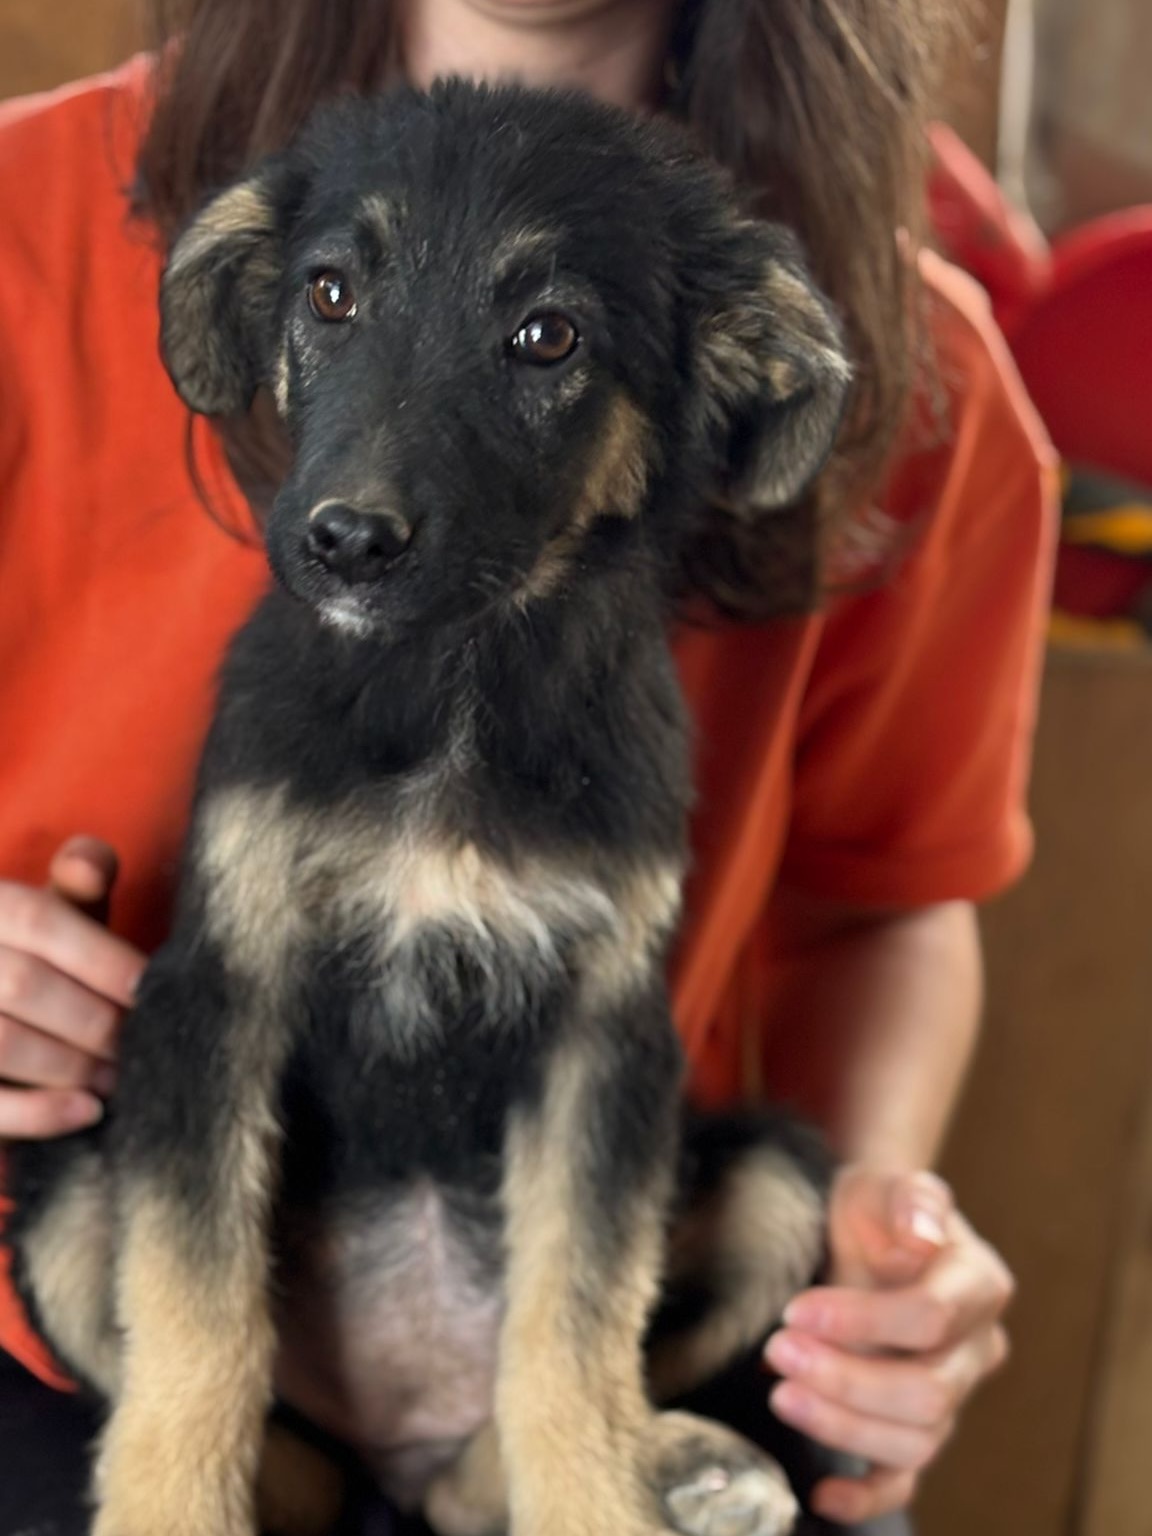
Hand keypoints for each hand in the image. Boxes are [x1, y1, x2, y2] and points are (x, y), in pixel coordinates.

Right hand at [0, 837, 145, 1138]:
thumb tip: (88, 866)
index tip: (154, 988)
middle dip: (96, 1019)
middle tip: (145, 1044)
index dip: (102, 956)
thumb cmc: (32, 954)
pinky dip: (39, 1113)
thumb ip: (80, 882)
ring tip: (123, 1077)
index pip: (40, 920)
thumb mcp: (52, 911)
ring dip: (76, 1066)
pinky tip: (89, 1111)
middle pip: (23, 985)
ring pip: (4, 1042)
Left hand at [763, 1166, 1012, 1524]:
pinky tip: (822, 1494)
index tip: (797, 1310)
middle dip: (846, 1379)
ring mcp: (949, 1395)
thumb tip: (922, 1233)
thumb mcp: (887, 1183)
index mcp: (978, 1285)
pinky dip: (867, 1498)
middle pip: (925, 1392)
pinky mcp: (915, 1427)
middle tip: (779, 1352)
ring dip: (843, 1425)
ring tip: (782, 1395)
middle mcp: (975, 1349)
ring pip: (916, 1440)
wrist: (864, 1230)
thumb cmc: (876, 1208)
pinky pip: (904, 1479)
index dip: (863, 1321)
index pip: (931, 1318)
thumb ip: (910, 1198)